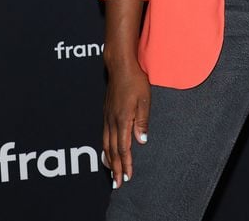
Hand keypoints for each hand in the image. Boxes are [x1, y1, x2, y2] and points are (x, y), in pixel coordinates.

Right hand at [102, 59, 149, 188]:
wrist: (120, 66)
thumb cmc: (136, 80)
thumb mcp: (145, 100)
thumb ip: (142, 121)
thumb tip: (141, 141)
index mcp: (123, 118)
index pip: (123, 147)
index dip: (125, 163)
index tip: (127, 176)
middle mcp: (112, 120)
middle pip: (112, 150)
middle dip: (115, 168)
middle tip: (117, 183)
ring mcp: (108, 116)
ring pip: (105, 144)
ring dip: (108, 160)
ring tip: (111, 173)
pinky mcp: (106, 112)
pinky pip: (104, 135)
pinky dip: (105, 148)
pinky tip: (107, 152)